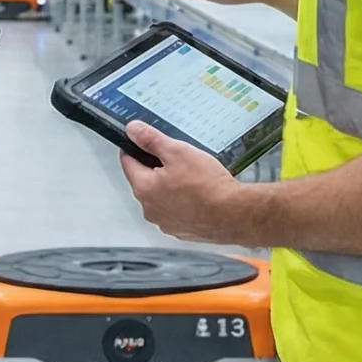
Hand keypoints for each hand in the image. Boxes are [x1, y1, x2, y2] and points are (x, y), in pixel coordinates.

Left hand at [119, 121, 245, 242]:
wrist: (233, 214)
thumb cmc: (207, 186)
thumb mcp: (178, 151)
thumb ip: (151, 140)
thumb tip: (133, 130)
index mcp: (143, 188)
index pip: (127, 162)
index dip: (135, 148)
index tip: (145, 142)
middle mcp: (149, 209)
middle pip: (144, 180)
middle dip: (157, 168)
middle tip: (179, 160)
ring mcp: (165, 222)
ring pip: (160, 197)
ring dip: (170, 187)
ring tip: (192, 179)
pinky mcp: (181, 230)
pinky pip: (176, 211)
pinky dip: (183, 203)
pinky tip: (199, 195)